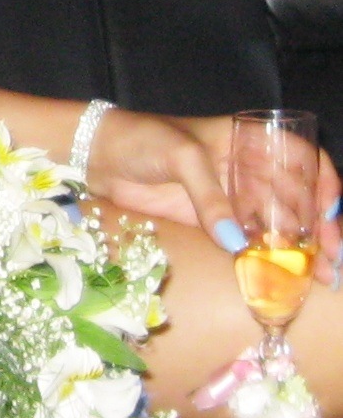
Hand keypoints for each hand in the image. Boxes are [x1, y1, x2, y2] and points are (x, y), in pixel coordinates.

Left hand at [87, 110, 342, 283]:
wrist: (98, 155)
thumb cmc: (141, 139)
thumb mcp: (180, 157)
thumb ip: (209, 197)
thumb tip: (236, 242)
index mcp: (248, 140)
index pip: (302, 160)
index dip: (324, 186)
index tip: (331, 216)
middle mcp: (247, 169)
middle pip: (297, 199)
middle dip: (319, 229)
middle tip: (331, 262)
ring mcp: (231, 197)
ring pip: (277, 223)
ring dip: (299, 249)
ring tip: (318, 277)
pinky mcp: (211, 221)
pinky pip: (247, 241)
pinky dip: (265, 258)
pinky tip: (279, 276)